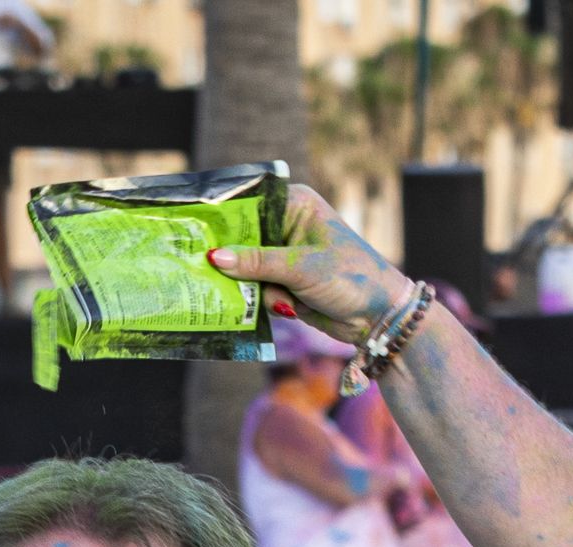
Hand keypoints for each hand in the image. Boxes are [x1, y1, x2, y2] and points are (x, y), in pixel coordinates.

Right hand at [207, 184, 416, 347]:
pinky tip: (272, 307)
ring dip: (247, 285)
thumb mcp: (302, 267)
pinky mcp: (283, 283)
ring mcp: (284, 256)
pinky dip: (258, 300)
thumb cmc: (350, 278)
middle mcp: (287, 226)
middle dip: (228, 256)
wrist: (378, 317)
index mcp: (295, 205)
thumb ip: (258, 262)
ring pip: (244, 267)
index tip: (194, 226)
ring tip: (255, 296)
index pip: (249, 203)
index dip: (222, 216)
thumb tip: (217, 257)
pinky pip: (255, 289)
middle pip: (241, 237)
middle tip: (198, 263)